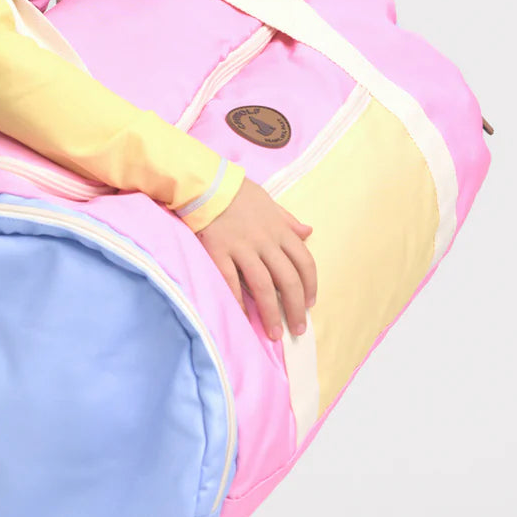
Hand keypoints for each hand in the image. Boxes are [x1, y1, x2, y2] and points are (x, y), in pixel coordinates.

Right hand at [196, 178, 317, 340]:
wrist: (205, 183)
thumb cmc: (237, 192)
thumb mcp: (269, 201)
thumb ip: (288, 220)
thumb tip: (308, 232)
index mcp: (280, 230)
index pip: (304, 262)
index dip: (310, 286)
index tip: (309, 304)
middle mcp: (265, 242)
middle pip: (288, 280)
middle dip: (295, 308)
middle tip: (297, 330)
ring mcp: (242, 248)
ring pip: (263, 286)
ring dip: (271, 313)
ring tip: (275, 334)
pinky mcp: (219, 252)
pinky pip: (231, 282)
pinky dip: (238, 302)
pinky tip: (243, 318)